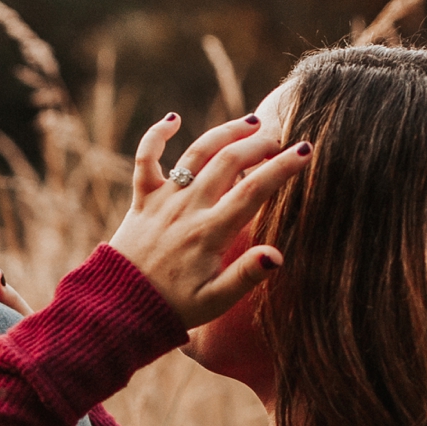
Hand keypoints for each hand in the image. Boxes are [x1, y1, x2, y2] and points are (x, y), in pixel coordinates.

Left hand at [107, 113, 308, 327]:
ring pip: (196, 153)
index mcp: (209, 232)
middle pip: (228, 161)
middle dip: (258, 144)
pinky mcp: (142, 199)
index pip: (254, 190)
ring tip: (251, 123)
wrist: (121, 306)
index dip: (282, 167)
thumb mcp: (214, 301)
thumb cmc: (174, 306)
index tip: (305, 150)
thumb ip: (246, 276)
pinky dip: (156, 136)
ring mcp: (163, 200)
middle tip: (279, 139)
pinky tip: (173, 118)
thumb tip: (277, 256)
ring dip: (224, 132)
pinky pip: (145, 159)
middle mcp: (187, 209)